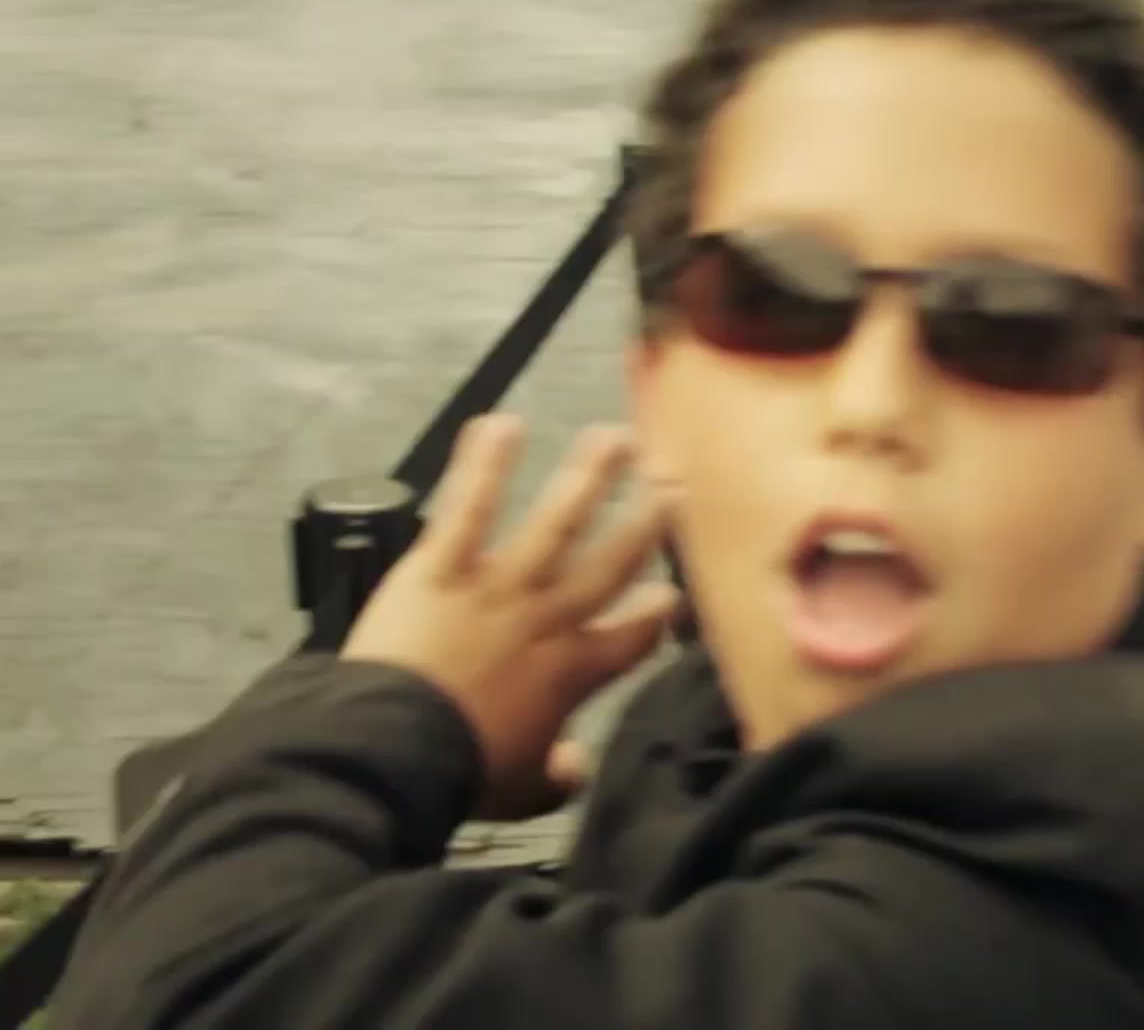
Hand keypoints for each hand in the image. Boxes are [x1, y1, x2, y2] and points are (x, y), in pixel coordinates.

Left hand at [341, 414, 679, 820]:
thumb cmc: (461, 773)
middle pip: (611, 562)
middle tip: (673, 484)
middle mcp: (549, 618)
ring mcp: (499, 586)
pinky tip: (502, 423)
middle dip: (647, 521)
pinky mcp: (442, 568)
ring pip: (556, 521)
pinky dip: (485, 464)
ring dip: (589, 476)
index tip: (673, 595)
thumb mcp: (521, 792)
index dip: (655, 617)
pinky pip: (469, 508)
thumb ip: (557, 779)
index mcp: (572, 672)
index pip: (630, 638)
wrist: (398, 748)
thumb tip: (577, 769)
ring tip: (615, 437)